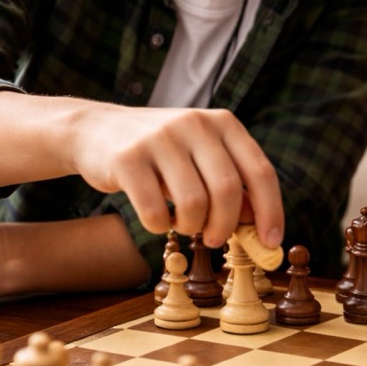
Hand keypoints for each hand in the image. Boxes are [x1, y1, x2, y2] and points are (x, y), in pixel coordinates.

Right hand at [69, 104, 283, 249]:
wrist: (95, 130)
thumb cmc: (160, 154)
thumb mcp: (201, 160)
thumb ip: (231, 187)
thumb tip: (260, 228)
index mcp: (222, 123)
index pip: (260, 171)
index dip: (270, 211)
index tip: (271, 241)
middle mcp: (194, 124)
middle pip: (228, 190)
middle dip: (225, 226)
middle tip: (215, 240)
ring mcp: (160, 138)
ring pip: (193, 204)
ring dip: (190, 227)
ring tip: (180, 223)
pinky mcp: (128, 158)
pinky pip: (154, 211)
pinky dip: (158, 226)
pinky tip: (155, 218)